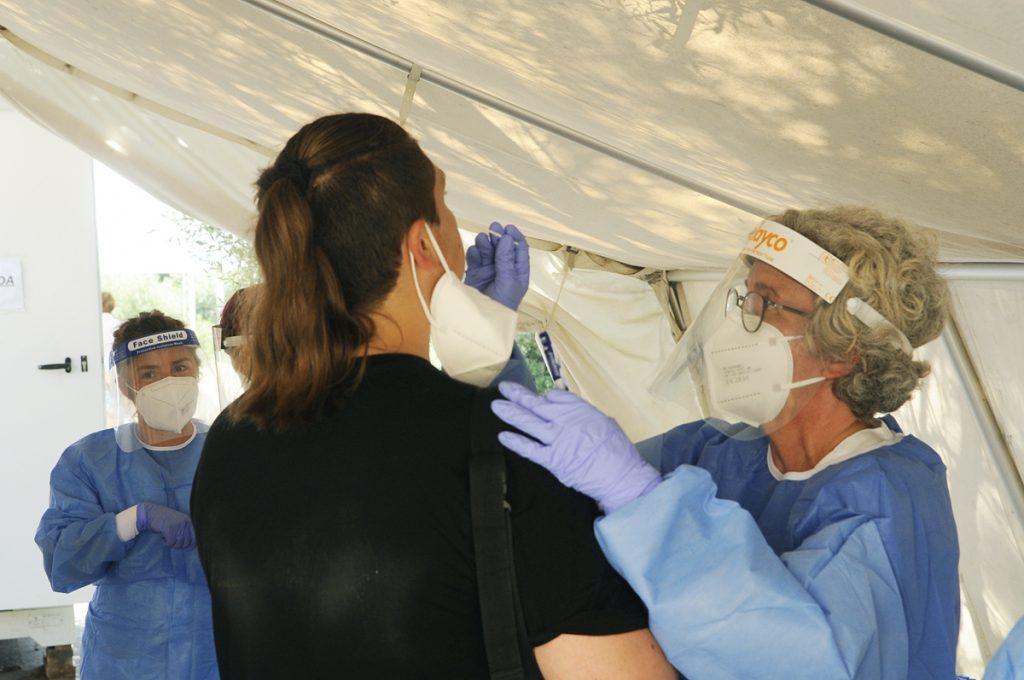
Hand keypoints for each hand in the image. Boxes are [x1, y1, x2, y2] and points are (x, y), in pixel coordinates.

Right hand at [136, 502, 195, 549]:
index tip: (184, 548)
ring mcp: (178, 525)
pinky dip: (166, 543)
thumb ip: (185, 532)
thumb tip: (190, 547)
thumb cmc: (164, 520)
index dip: (190, 546)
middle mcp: (185, 523)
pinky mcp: (170, 529)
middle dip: (178, 546)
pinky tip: (162, 537)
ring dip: (171, 544)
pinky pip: (170, 543)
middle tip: (171, 541)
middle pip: (186, 543)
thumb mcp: (178, 523)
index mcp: (189, 521)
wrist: (151, 513)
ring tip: (166, 538)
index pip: (195, 538)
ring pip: (178, 544)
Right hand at [464, 223, 529, 309]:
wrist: (482, 322)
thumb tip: (507, 238)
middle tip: (493, 228)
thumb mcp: (508, 281)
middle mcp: (504, 269)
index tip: (508, 228)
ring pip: (487, 251)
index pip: (519, 249)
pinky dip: (474, 253)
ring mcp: (489, 271)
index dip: (515, 237)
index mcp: (518, 271)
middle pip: (502, 247)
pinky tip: (474, 252)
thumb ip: (506, 259)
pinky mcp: (475, 274)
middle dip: (498, 237)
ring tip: (482, 240)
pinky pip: (474, 259)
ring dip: (485, 243)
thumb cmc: (501, 305)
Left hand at [490, 382, 661, 512]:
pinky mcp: (552, 460)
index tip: (539, 398)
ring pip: (528, 422)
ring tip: (496, 405)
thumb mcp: (604, 422)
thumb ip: (584, 415)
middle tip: (504, 388)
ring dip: (511, 413)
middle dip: (518, 395)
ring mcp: (556, 440)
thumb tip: (570, 411)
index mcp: (579, 409)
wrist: (620, 475)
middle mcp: (564, 420)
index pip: (554, 397)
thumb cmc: (618, 450)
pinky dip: (516, 442)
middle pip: (536, 404)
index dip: (544, 398)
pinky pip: (530, 449)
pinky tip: (503, 436)